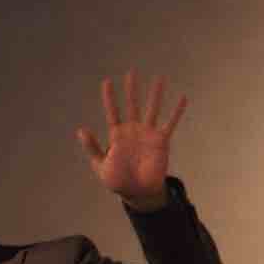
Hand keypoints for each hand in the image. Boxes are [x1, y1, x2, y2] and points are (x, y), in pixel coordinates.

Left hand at [78, 70, 188, 209]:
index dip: (109, 97)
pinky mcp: (161, 141)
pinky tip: (182, 97)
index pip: (112, 111)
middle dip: (131, 89)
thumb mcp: (100, 165)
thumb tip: (81, 130)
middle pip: (132, 104)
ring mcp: (147, 134)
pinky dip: (176, 111)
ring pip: (152, 109)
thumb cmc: (118, 180)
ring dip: (155, 94)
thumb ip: (92, 147)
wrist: (138, 192)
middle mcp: (133, 130)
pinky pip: (170, 123)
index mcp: (117, 135)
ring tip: (159, 78)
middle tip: (132, 71)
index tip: (106, 82)